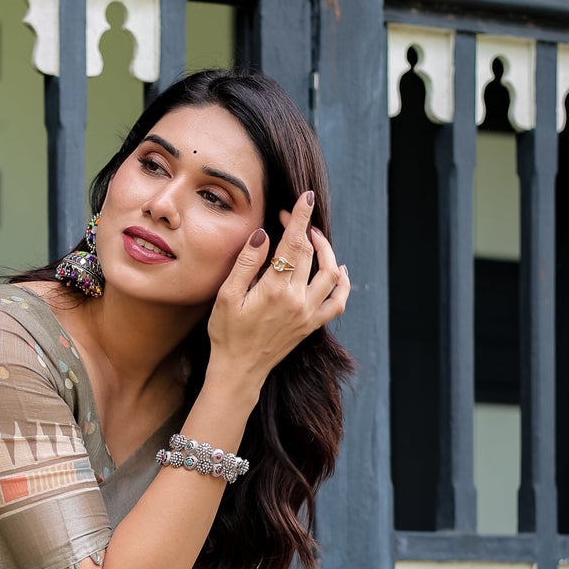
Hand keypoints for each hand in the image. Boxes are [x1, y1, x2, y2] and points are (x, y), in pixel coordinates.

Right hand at [206, 190, 349, 395]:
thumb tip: (264, 235)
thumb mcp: (226, 297)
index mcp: (274, 290)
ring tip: (316, 238)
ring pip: (330, 274)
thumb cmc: (227, 333)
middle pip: (311, 254)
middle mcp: (297, 300)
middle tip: (292, 219)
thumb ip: (246, 264)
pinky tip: (338, 270)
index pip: (293, 244)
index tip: (304, 198)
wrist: (238, 370)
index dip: (299, 218)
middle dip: (304, 230)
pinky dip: (342, 283)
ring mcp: (308, 313)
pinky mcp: (311, 324)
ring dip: (327, 251)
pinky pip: (337, 302)